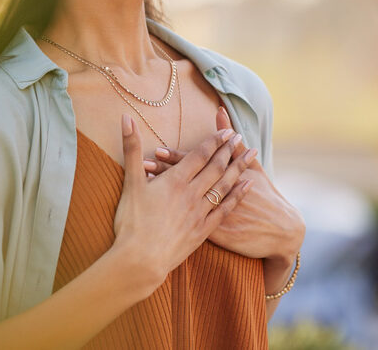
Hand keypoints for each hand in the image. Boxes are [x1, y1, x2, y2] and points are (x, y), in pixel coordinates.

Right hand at [113, 111, 256, 289]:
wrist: (140, 261)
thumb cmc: (131, 221)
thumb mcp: (130, 182)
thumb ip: (131, 148)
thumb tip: (126, 117)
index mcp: (175, 180)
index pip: (199, 155)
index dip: (214, 141)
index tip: (226, 130)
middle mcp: (191, 194)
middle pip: (216, 167)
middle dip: (229, 150)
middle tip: (240, 137)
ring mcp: (200, 213)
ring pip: (225, 185)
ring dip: (239, 168)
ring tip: (251, 155)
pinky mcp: (203, 231)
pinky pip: (226, 209)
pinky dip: (238, 195)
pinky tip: (247, 186)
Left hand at [142, 106, 305, 260]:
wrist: (280, 232)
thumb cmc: (265, 195)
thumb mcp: (252, 167)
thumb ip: (232, 141)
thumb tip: (219, 111)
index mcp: (223, 178)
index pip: (195, 165)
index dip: (176, 158)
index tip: (157, 150)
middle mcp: (215, 196)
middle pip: (185, 182)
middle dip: (163, 173)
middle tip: (142, 164)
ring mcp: (213, 216)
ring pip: (182, 203)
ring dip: (163, 194)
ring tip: (144, 184)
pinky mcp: (213, 234)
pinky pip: (188, 225)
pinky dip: (172, 217)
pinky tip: (154, 213)